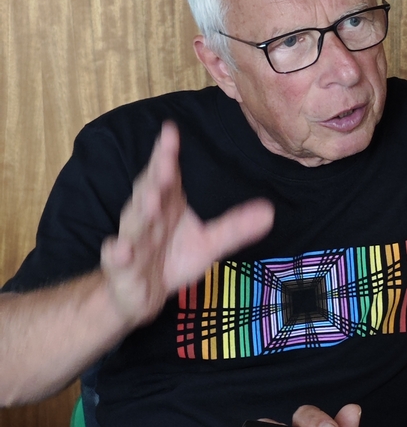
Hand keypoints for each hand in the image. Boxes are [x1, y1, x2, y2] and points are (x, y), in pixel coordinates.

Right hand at [100, 121, 273, 328]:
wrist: (139, 295)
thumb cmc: (172, 259)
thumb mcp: (208, 244)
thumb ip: (235, 226)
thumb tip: (270, 211)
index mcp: (167, 206)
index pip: (167, 176)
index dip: (167, 155)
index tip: (170, 130)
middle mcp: (147, 218)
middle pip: (149, 193)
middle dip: (156, 176)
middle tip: (166, 163)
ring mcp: (132, 242)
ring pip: (134, 224)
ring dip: (140, 211)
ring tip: (151, 199)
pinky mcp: (122, 269)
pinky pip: (117, 260)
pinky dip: (117, 254)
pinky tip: (119, 249)